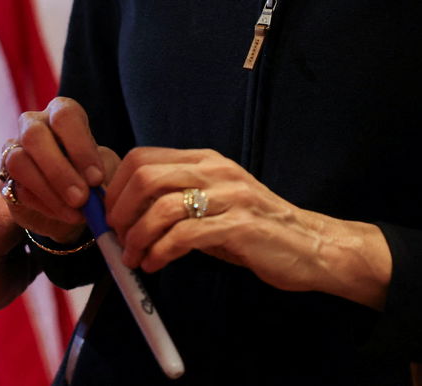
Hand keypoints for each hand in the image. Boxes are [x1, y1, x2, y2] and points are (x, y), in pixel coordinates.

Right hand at [0, 97, 118, 243]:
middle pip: (34, 135)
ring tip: (74, 211)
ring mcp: (15, 151)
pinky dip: (44, 206)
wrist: (72, 202)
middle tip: (82, 198)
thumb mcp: (106, 171)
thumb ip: (102, 175)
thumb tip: (94, 187)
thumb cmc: (92, 176)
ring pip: (18, 161)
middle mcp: (33, 126)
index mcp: (61, 114)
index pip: (64, 116)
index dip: (80, 147)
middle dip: (59, 171)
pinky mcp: (7, 179)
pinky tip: (65, 214)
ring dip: (48, 190)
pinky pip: (17, 189)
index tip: (97, 179)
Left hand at [104, 147, 391, 308]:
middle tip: (118, 238)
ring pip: (162, 207)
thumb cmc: (257, 231)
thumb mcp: (214, 206)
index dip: (116, 186)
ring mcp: (229, 196)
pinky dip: (161, 252)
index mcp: (205, 161)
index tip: (109, 215)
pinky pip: (185, 235)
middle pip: (146, 176)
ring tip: (135, 259)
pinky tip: (156, 264)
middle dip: (121, 210)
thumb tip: (127, 216)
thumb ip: (177, 204)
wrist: (312, 246)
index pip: (143, 157)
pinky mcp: (240, 226)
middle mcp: (215, 171)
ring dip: (138, 237)